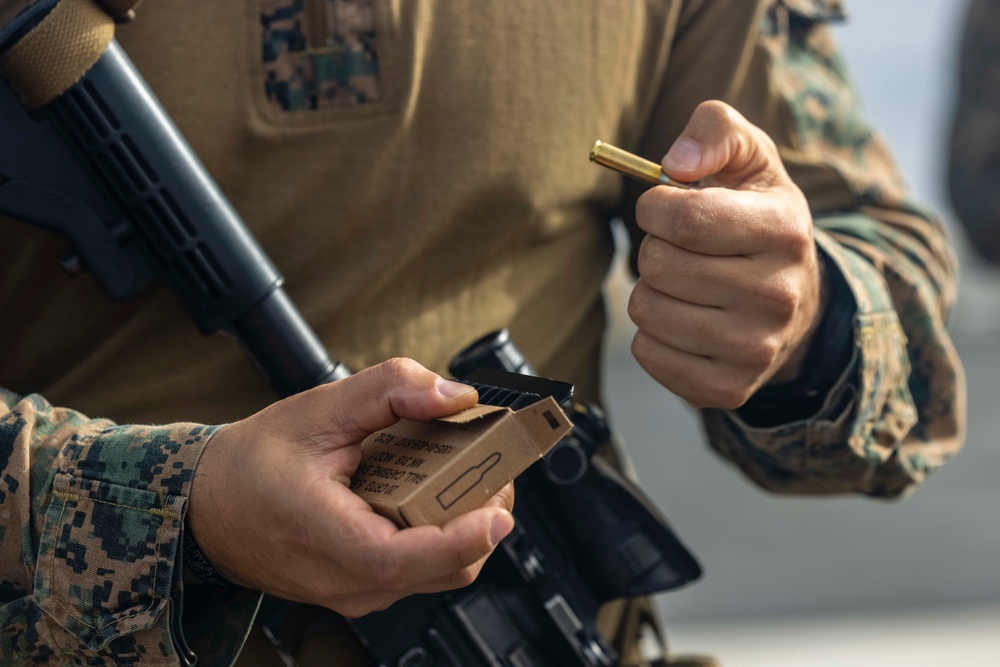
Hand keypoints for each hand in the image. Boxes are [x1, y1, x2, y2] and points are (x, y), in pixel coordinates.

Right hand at [187, 358, 514, 616]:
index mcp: (326, 537)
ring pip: (437, 575)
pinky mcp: (359, 589)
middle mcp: (345, 580)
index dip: (460, 538)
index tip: (498, 509)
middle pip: (442, 570)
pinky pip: (418, 572)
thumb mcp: (319, 408)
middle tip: (494, 465)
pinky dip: (441, 535)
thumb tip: (454, 396)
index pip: (403, 559)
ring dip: (465, 527)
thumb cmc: (253, 463)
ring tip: (467, 472)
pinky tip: (434, 494)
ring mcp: (353, 592)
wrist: (206, 505)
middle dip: (482, 519)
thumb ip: (390, 389)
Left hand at [629, 100, 824, 408]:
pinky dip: (651, 335)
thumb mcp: (748, 157)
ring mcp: (756, 348)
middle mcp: (778, 294)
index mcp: (784, 230)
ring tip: (685, 285)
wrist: (796, 300)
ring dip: (650, 292)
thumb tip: (675, 164)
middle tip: (684, 251)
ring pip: (646, 312)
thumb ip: (714, 131)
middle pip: (658, 265)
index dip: (654, 208)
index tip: (663, 208)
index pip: (684, 219)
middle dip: (655, 249)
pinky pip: (648, 355)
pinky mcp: (729, 388)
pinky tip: (684, 322)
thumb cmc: (755, 215)